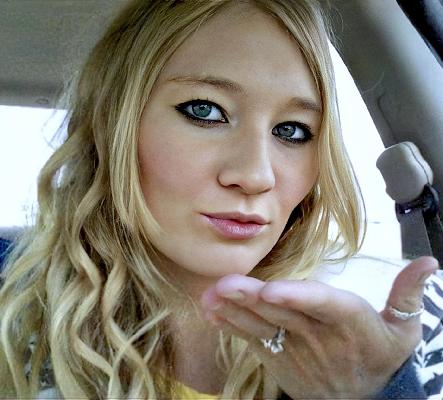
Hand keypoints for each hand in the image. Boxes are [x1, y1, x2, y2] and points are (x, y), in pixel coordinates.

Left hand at [200, 257, 436, 398]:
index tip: (272, 289)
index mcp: (349, 321)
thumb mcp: (404, 328)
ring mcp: (295, 349)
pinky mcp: (279, 359)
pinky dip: (232, 326)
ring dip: (234, 311)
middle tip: (223, 283)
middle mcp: (318, 335)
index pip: (323, 305)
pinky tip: (212, 312)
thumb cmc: (381, 353)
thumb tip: (430, 261)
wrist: (363, 398)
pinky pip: (253, 342)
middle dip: (251, 298)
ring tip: (210, 296)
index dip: (298, 296)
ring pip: (263, 327)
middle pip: (283, 313)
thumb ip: (409, 293)